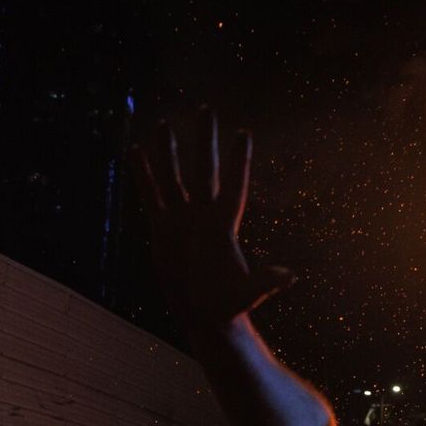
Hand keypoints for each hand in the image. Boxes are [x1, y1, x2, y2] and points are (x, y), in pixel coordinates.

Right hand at [131, 107, 294, 336]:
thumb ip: (265, 282)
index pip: (233, 184)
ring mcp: (182, 219)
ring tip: (163, 122)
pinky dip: (144, 175)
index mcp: (225, 226)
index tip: (244, 133)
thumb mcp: (248, 294)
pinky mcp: (162, 228)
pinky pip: (151, 195)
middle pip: (204, 170)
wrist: (204, 316)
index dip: (238, 161)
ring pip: (174, 176)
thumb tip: (289, 277)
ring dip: (168, 151)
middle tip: (206, 109)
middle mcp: (204, 216)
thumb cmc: (229, 306)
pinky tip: (136, 151)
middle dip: (205, 140)